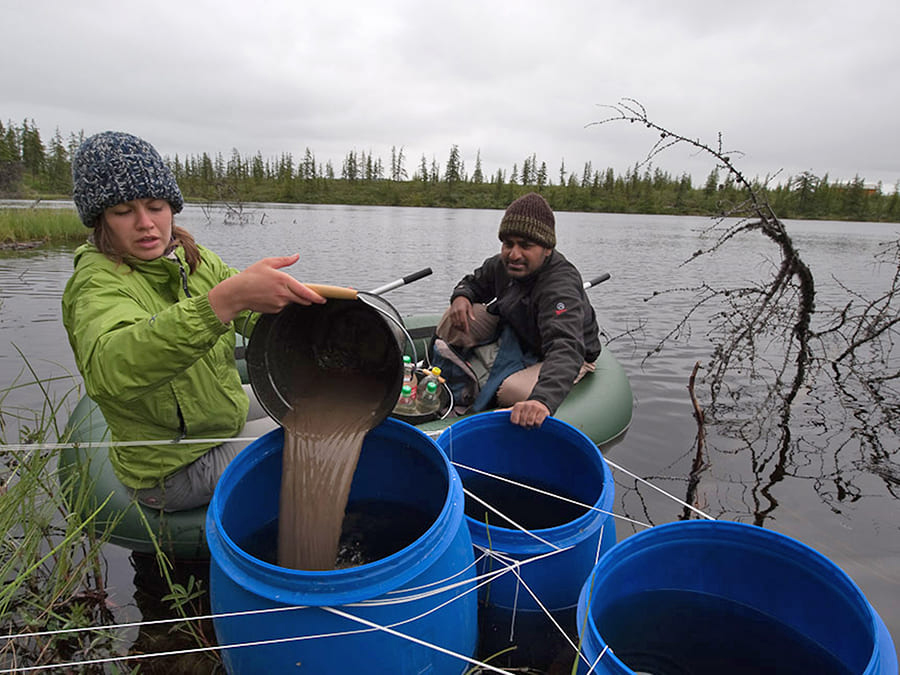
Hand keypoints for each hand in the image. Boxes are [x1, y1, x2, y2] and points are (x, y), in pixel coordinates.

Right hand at [208, 253, 325, 322]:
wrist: (236, 293)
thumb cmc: (250, 277)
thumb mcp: (267, 263)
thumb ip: (285, 260)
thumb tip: (296, 256)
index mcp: (283, 280)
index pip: (305, 291)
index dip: (316, 296)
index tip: (323, 298)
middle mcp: (283, 293)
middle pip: (302, 298)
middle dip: (305, 296)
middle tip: (300, 291)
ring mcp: (279, 303)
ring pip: (292, 301)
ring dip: (289, 296)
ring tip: (274, 289)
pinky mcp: (274, 310)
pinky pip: (282, 305)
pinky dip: (280, 301)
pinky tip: (269, 295)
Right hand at [449, 296, 473, 333]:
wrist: (458, 298)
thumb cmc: (465, 303)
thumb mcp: (469, 306)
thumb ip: (471, 313)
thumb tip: (473, 319)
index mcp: (461, 310)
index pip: (463, 320)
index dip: (465, 327)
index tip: (467, 332)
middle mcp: (456, 312)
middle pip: (459, 323)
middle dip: (462, 329)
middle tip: (466, 332)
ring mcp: (452, 313)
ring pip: (455, 324)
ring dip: (459, 328)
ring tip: (463, 330)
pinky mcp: (450, 315)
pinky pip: (452, 322)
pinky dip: (455, 326)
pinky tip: (459, 327)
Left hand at [508, 400, 550, 427]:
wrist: (539, 404)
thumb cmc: (524, 410)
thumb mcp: (514, 410)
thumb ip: (505, 411)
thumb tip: (495, 412)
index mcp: (518, 406)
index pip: (514, 420)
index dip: (517, 424)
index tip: (519, 422)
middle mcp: (526, 405)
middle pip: (523, 422)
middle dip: (525, 425)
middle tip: (526, 423)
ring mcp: (536, 407)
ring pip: (531, 422)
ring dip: (531, 425)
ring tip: (531, 423)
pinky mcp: (544, 411)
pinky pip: (538, 422)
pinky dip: (538, 425)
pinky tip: (537, 422)